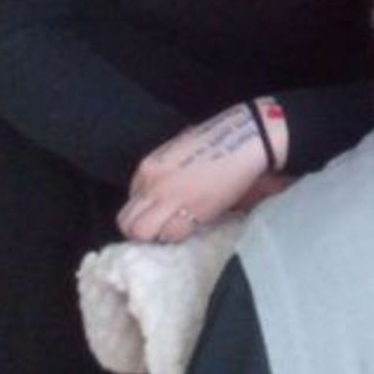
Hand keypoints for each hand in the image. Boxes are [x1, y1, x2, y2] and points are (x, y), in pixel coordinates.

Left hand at [118, 102, 277, 241]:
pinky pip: (172, 234)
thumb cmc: (216, 140)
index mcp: (147, 168)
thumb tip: (159, 192)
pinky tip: (192, 226)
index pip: (129, 204)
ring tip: (177, 229)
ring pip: (142, 233)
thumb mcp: (177, 151)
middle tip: (161, 231)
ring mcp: (169, 198)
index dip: (143, 214)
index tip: (159, 215)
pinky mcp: (192, 209)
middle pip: (128, 223)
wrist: (245, 138)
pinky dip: (179, 236)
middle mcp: (152, 184)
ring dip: (158, 236)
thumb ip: (162, 172)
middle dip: (142, 232)